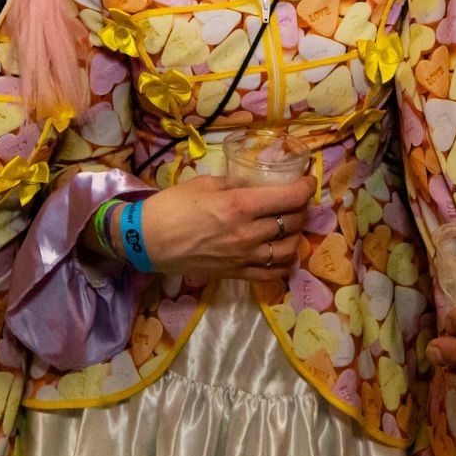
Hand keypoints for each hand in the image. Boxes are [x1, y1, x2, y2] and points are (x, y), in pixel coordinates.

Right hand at [138, 174, 311, 280]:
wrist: (147, 241)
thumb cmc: (172, 206)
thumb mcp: (204, 184)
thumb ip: (234, 184)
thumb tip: (253, 185)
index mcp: (240, 205)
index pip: (289, 198)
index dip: (305, 187)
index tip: (308, 181)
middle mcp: (248, 233)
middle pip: (293, 221)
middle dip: (301, 208)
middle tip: (297, 200)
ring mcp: (244, 257)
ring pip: (288, 249)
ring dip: (296, 235)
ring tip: (292, 225)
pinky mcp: (236, 274)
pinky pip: (272, 273)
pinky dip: (285, 263)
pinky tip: (284, 254)